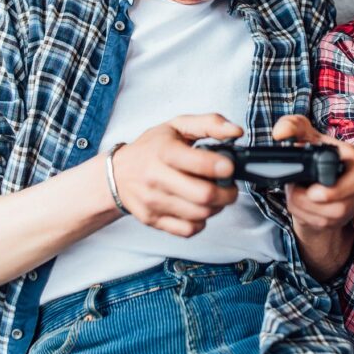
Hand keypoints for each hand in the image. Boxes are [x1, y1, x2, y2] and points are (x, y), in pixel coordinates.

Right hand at [112, 113, 242, 236]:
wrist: (118, 173)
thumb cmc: (152, 147)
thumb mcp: (178, 126)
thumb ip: (210, 124)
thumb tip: (236, 131)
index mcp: (163, 151)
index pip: (199, 164)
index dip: (223, 167)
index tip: (230, 167)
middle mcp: (156, 178)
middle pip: (204, 195)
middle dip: (227, 193)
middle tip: (230, 186)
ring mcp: (153, 202)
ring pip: (199, 215)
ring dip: (217, 207)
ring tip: (216, 195)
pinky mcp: (153, 220)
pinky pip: (188, 230)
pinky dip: (201, 222)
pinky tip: (199, 208)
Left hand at [271, 115, 353, 234]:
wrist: (317, 178)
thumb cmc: (314, 153)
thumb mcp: (304, 135)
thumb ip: (292, 126)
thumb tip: (279, 134)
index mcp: (352, 158)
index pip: (352, 179)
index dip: (328, 184)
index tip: (310, 184)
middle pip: (339, 205)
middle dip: (310, 199)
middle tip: (297, 189)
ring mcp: (352, 204)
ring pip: (327, 216)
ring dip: (303, 206)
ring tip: (295, 192)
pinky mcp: (341, 219)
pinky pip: (319, 223)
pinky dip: (303, 214)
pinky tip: (300, 203)